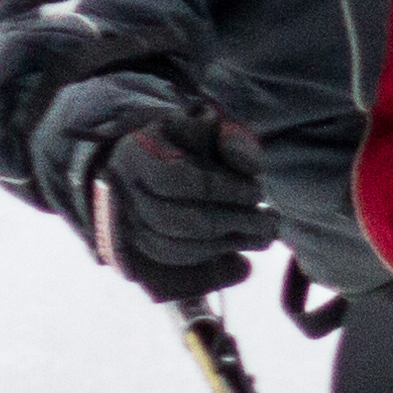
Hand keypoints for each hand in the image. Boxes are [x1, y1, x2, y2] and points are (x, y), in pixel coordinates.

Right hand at [30, 72, 275, 299]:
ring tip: (265, 235)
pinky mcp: (133, 248)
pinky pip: (169, 262)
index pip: (177, 179)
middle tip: (271, 221)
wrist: (155, 162)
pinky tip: (240, 247)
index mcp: (135, 154)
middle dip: (230, 222)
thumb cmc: (193, 143)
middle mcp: (120, 191)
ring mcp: (122, 223)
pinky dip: (209, 258)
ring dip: (224, 244)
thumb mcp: (215, 131)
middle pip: (175, 219)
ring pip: (172, 246)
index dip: (222, 189)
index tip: (258, 192)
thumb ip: (234, 142)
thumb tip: (252, 167)